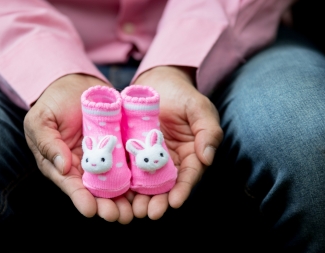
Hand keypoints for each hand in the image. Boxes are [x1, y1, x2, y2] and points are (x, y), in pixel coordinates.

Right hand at [24, 74, 133, 223]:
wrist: (76, 84)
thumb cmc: (52, 103)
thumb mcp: (41, 120)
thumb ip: (47, 142)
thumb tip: (62, 166)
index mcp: (62, 165)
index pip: (71, 185)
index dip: (80, 198)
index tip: (91, 210)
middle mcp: (84, 166)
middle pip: (96, 191)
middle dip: (107, 205)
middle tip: (119, 216)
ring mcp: (104, 157)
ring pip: (115, 182)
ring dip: (125, 198)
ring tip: (135, 211)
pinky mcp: (119, 147)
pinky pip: (129, 162)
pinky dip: (138, 176)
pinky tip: (149, 187)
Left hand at [131, 66, 222, 219]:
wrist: (157, 82)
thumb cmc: (182, 94)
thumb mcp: (199, 108)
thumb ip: (208, 131)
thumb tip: (208, 157)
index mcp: (191, 154)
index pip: (189, 176)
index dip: (183, 190)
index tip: (175, 202)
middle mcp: (171, 161)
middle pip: (166, 186)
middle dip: (159, 201)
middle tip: (148, 213)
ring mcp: (150, 158)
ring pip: (146, 182)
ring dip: (140, 198)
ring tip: (132, 210)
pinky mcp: (133, 153)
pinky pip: (129, 169)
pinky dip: (124, 182)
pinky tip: (116, 192)